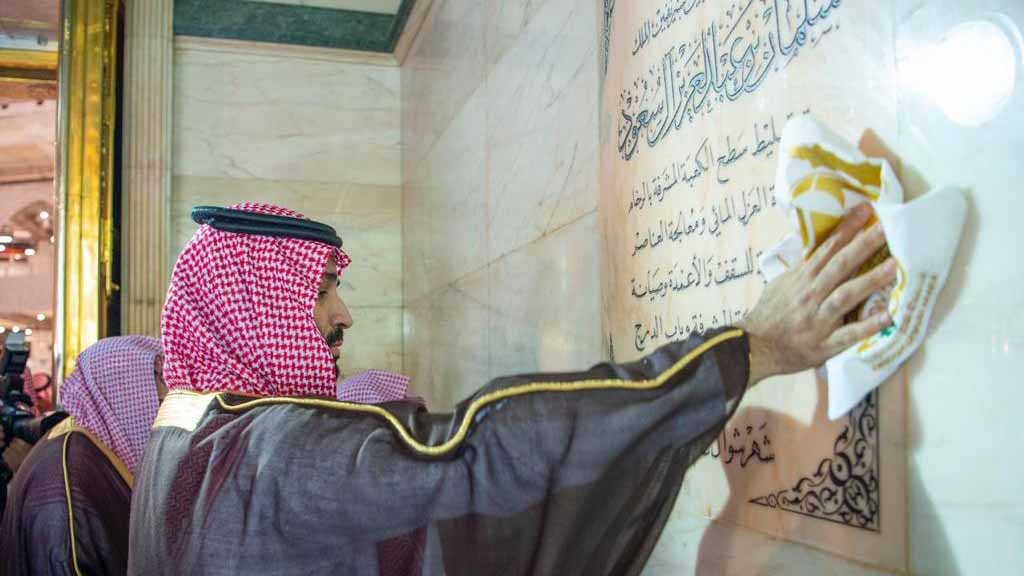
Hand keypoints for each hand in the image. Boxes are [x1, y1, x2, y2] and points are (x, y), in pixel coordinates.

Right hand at [739, 203, 896, 384]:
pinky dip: (868, 326)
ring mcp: (817, 320)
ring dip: (870, 281)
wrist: (754, 347)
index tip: (865, 210)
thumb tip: (820, 249)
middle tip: (886, 228)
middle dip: (863, 245)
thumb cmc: (769, 315)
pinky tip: (888, 316)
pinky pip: (848, 334)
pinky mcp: (823, 345)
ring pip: (845, 295)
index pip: (826, 249)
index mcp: (801, 280)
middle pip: (839, 266)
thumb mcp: (781, 285)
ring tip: (894, 267)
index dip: (846, 229)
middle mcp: (810, 295)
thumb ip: (803, 269)